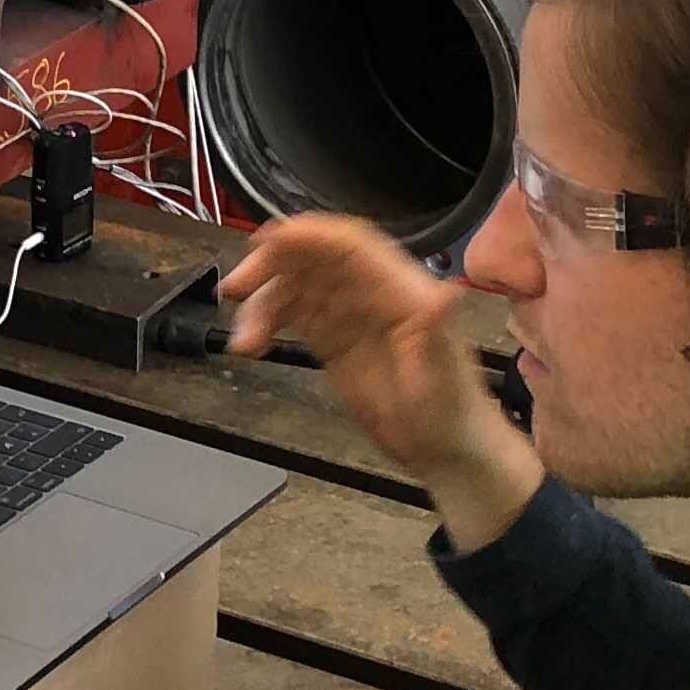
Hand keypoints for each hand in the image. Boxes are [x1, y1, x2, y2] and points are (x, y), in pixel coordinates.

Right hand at [220, 215, 540, 546]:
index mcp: (402, 289)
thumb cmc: (453, 414)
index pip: (351, 245)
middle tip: (236, 287)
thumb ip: (436, 332)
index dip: (310, 236)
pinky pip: (294, 316)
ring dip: (263, 301)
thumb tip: (446, 294)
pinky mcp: (334, 341)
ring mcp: (350, 316)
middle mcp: (372, 293)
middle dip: (271, 264)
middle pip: (314, 258)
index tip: (268, 241)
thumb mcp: (443, 376)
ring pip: (296, 287)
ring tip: (243, 337)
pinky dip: (266, 322)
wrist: (448, 452)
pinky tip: (249, 344)